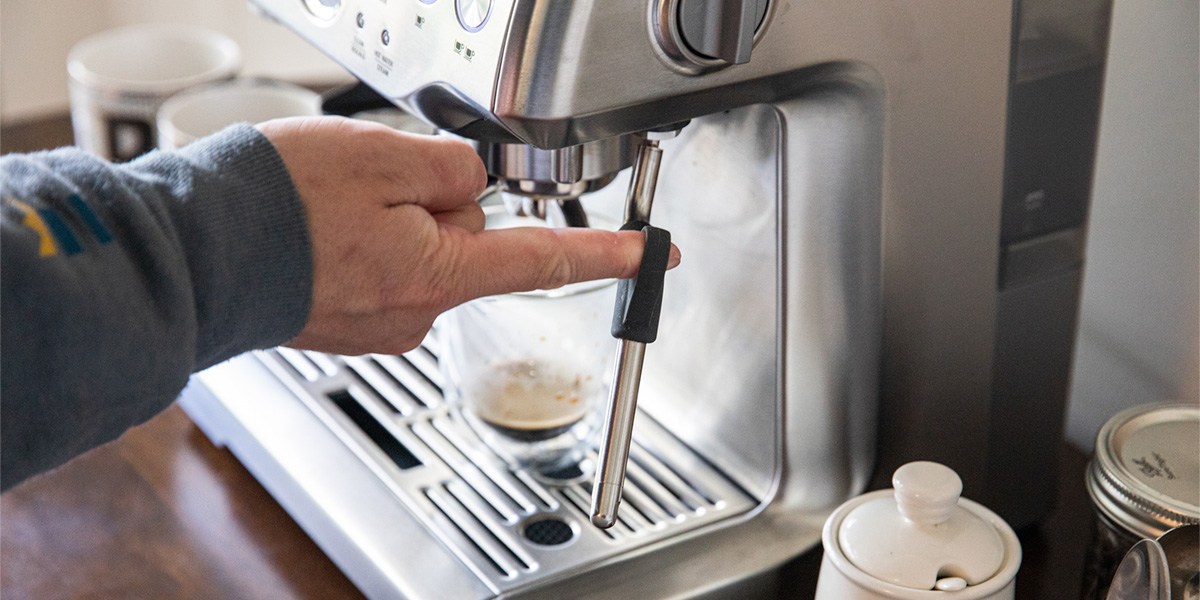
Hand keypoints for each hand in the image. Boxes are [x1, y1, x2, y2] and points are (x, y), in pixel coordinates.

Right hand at [257, 116, 680, 355]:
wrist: (192, 255)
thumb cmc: (275, 208)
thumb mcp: (382, 157)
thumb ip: (451, 169)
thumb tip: (473, 186)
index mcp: (440, 273)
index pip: (548, 261)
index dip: (610, 255)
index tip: (652, 255)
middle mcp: (416, 312)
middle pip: (467, 240)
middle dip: (437, 203)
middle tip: (370, 186)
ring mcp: (380, 323)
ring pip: (422, 249)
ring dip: (393, 220)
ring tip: (331, 211)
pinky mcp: (348, 324)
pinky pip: (382, 267)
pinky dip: (362, 243)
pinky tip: (321, 234)